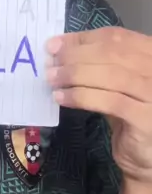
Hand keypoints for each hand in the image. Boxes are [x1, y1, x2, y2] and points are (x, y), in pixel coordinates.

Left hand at [46, 27, 151, 183]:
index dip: (82, 38)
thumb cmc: (130, 114)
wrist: (148, 157)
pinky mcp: (147, 118)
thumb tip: (58, 47)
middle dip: (76, 55)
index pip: (116, 37)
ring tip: (53, 79)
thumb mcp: (114, 84)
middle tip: (50, 62)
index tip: (54, 44)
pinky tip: (62, 98)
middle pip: (113, 52)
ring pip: (111, 75)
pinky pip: (110, 101)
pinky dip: (82, 96)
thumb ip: (95, 64)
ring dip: (76, 75)